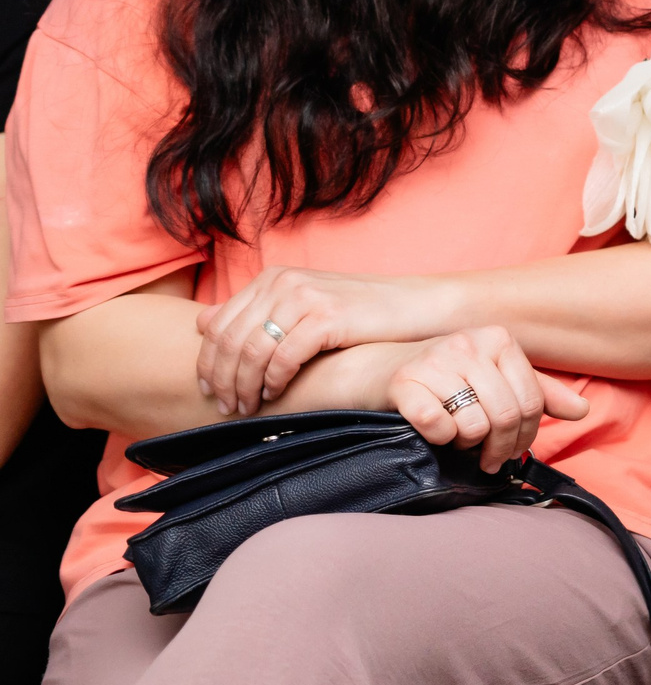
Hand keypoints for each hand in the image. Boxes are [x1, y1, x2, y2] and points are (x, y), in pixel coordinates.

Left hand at [195, 265, 466, 415]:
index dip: (208, 361)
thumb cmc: (359, 312)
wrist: (414, 306)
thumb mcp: (301, 306)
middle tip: (226, 407)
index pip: (218, 324)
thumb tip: (203, 321)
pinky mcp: (327, 317)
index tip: (210, 390)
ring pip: (253, 351)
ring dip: (244, 385)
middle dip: (223, 379)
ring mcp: (305, 297)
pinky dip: (274, 380)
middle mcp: (283, 282)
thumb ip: (257, 312)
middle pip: (230, 340)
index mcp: (272, 278)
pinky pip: (284, 356)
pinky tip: (275, 394)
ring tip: (247, 406)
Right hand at [386, 325, 589, 472]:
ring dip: (467, 443)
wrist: (376, 371)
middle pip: (506, 416)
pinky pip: (438, 425)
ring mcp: (435, 359)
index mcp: (498, 339)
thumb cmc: (444, 378)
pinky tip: (434, 432)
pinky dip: (438, 438)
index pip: (531, 402)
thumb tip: (582, 410)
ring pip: (474, 424)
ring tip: (458, 437)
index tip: (512, 451)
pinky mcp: (404, 381)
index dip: (526, 436)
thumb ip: (539, 392)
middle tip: (487, 458)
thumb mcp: (494, 378)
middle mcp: (469, 343)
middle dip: (499, 448)